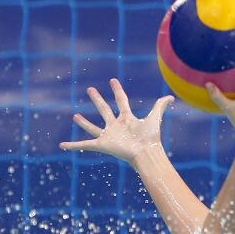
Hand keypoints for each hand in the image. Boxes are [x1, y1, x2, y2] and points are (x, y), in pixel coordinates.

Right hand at [59, 79, 173, 164]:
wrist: (145, 152)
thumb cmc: (151, 138)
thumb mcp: (155, 117)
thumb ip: (161, 106)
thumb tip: (172, 97)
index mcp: (127, 118)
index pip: (121, 101)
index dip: (117, 90)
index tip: (112, 81)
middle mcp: (116, 126)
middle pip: (105, 110)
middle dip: (98, 99)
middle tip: (90, 89)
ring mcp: (108, 135)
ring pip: (93, 127)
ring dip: (84, 123)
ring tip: (75, 116)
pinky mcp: (101, 144)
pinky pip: (84, 145)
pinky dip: (73, 146)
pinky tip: (62, 146)